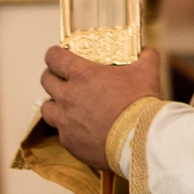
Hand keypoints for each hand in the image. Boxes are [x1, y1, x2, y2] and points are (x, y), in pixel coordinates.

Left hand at [39, 45, 163, 170]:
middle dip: (52, 76)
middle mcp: (68, 97)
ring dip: (55, 104)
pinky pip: (61, 132)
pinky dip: (69, 128)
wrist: (140, 141)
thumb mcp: (147, 73)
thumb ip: (145, 57)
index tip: (59, 54)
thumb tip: (147, 52)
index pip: (54, 58)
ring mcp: (66, 121)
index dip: (55, 54)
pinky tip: (82, 128)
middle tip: (63, 78)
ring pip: (47, 108)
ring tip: (67, 105)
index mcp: (82, 76)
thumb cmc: (140, 106)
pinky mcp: (70, 142)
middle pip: (46, 80)